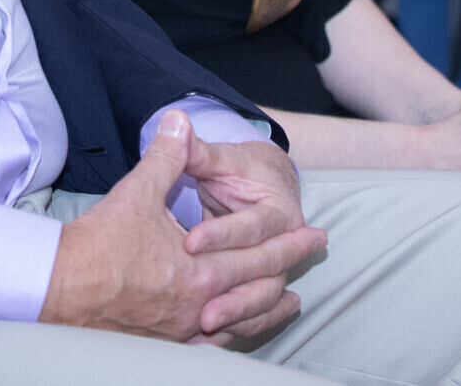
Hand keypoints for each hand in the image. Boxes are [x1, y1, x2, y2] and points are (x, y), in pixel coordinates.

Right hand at [40, 112, 324, 342]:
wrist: (62, 287)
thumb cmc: (100, 242)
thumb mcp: (139, 191)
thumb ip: (168, 156)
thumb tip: (180, 119)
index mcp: (202, 269)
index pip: (258, 254)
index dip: (290, 242)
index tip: (315, 234)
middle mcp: (200, 305)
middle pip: (259, 289)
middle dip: (288, 268)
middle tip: (313, 254)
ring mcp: (185, 331)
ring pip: (243, 323)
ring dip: (270, 309)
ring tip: (290, 302)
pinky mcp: (167, 344)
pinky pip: (215, 346)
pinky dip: (238, 334)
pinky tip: (241, 330)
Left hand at [180, 133, 320, 342]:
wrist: (263, 188)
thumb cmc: (238, 170)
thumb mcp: (221, 159)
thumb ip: (199, 150)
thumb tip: (174, 122)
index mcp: (280, 211)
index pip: (253, 225)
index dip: (222, 233)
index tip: (189, 241)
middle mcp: (286, 244)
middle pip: (264, 269)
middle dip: (231, 285)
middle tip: (199, 302)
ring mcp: (277, 269)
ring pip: (263, 298)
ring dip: (238, 313)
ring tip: (204, 324)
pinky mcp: (261, 286)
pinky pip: (255, 314)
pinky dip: (238, 326)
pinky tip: (209, 338)